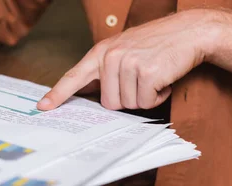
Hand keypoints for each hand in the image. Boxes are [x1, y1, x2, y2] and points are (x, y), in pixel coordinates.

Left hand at [37, 9, 231, 110]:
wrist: (188, 32)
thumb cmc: (155, 44)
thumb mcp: (124, 49)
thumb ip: (105, 69)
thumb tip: (91, 93)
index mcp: (101, 52)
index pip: (74, 77)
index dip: (57, 94)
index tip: (43, 107)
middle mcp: (111, 57)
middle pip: (109, 103)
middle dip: (127, 99)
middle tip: (141, 80)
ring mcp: (128, 64)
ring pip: (129, 105)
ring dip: (145, 97)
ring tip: (153, 76)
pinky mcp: (147, 73)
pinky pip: (147, 103)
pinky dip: (158, 96)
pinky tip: (163, 80)